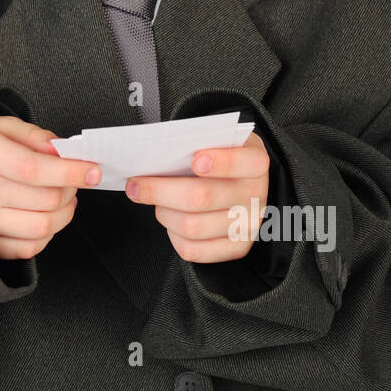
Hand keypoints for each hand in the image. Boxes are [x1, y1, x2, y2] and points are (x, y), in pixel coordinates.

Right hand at [0, 114, 100, 259]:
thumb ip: (34, 135)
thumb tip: (63, 152)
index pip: (34, 169)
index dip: (71, 172)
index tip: (93, 170)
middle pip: (44, 200)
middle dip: (72, 190)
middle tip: (75, 180)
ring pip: (40, 227)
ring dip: (65, 214)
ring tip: (65, 199)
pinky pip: (26, 249)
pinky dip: (46, 235)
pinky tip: (46, 216)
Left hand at [125, 131, 269, 263]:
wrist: (241, 182)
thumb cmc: (220, 157)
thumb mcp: (216, 140)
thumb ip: (193, 144)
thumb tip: (153, 157)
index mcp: (255, 163)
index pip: (246, 162)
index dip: (222, 162)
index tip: (195, 160)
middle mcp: (255, 195)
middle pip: (202, 197)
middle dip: (159, 190)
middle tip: (135, 185)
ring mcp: (248, 225)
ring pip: (192, 226)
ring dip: (163, 213)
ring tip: (155, 202)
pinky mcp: (237, 248)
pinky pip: (194, 250)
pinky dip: (172, 236)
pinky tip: (170, 220)